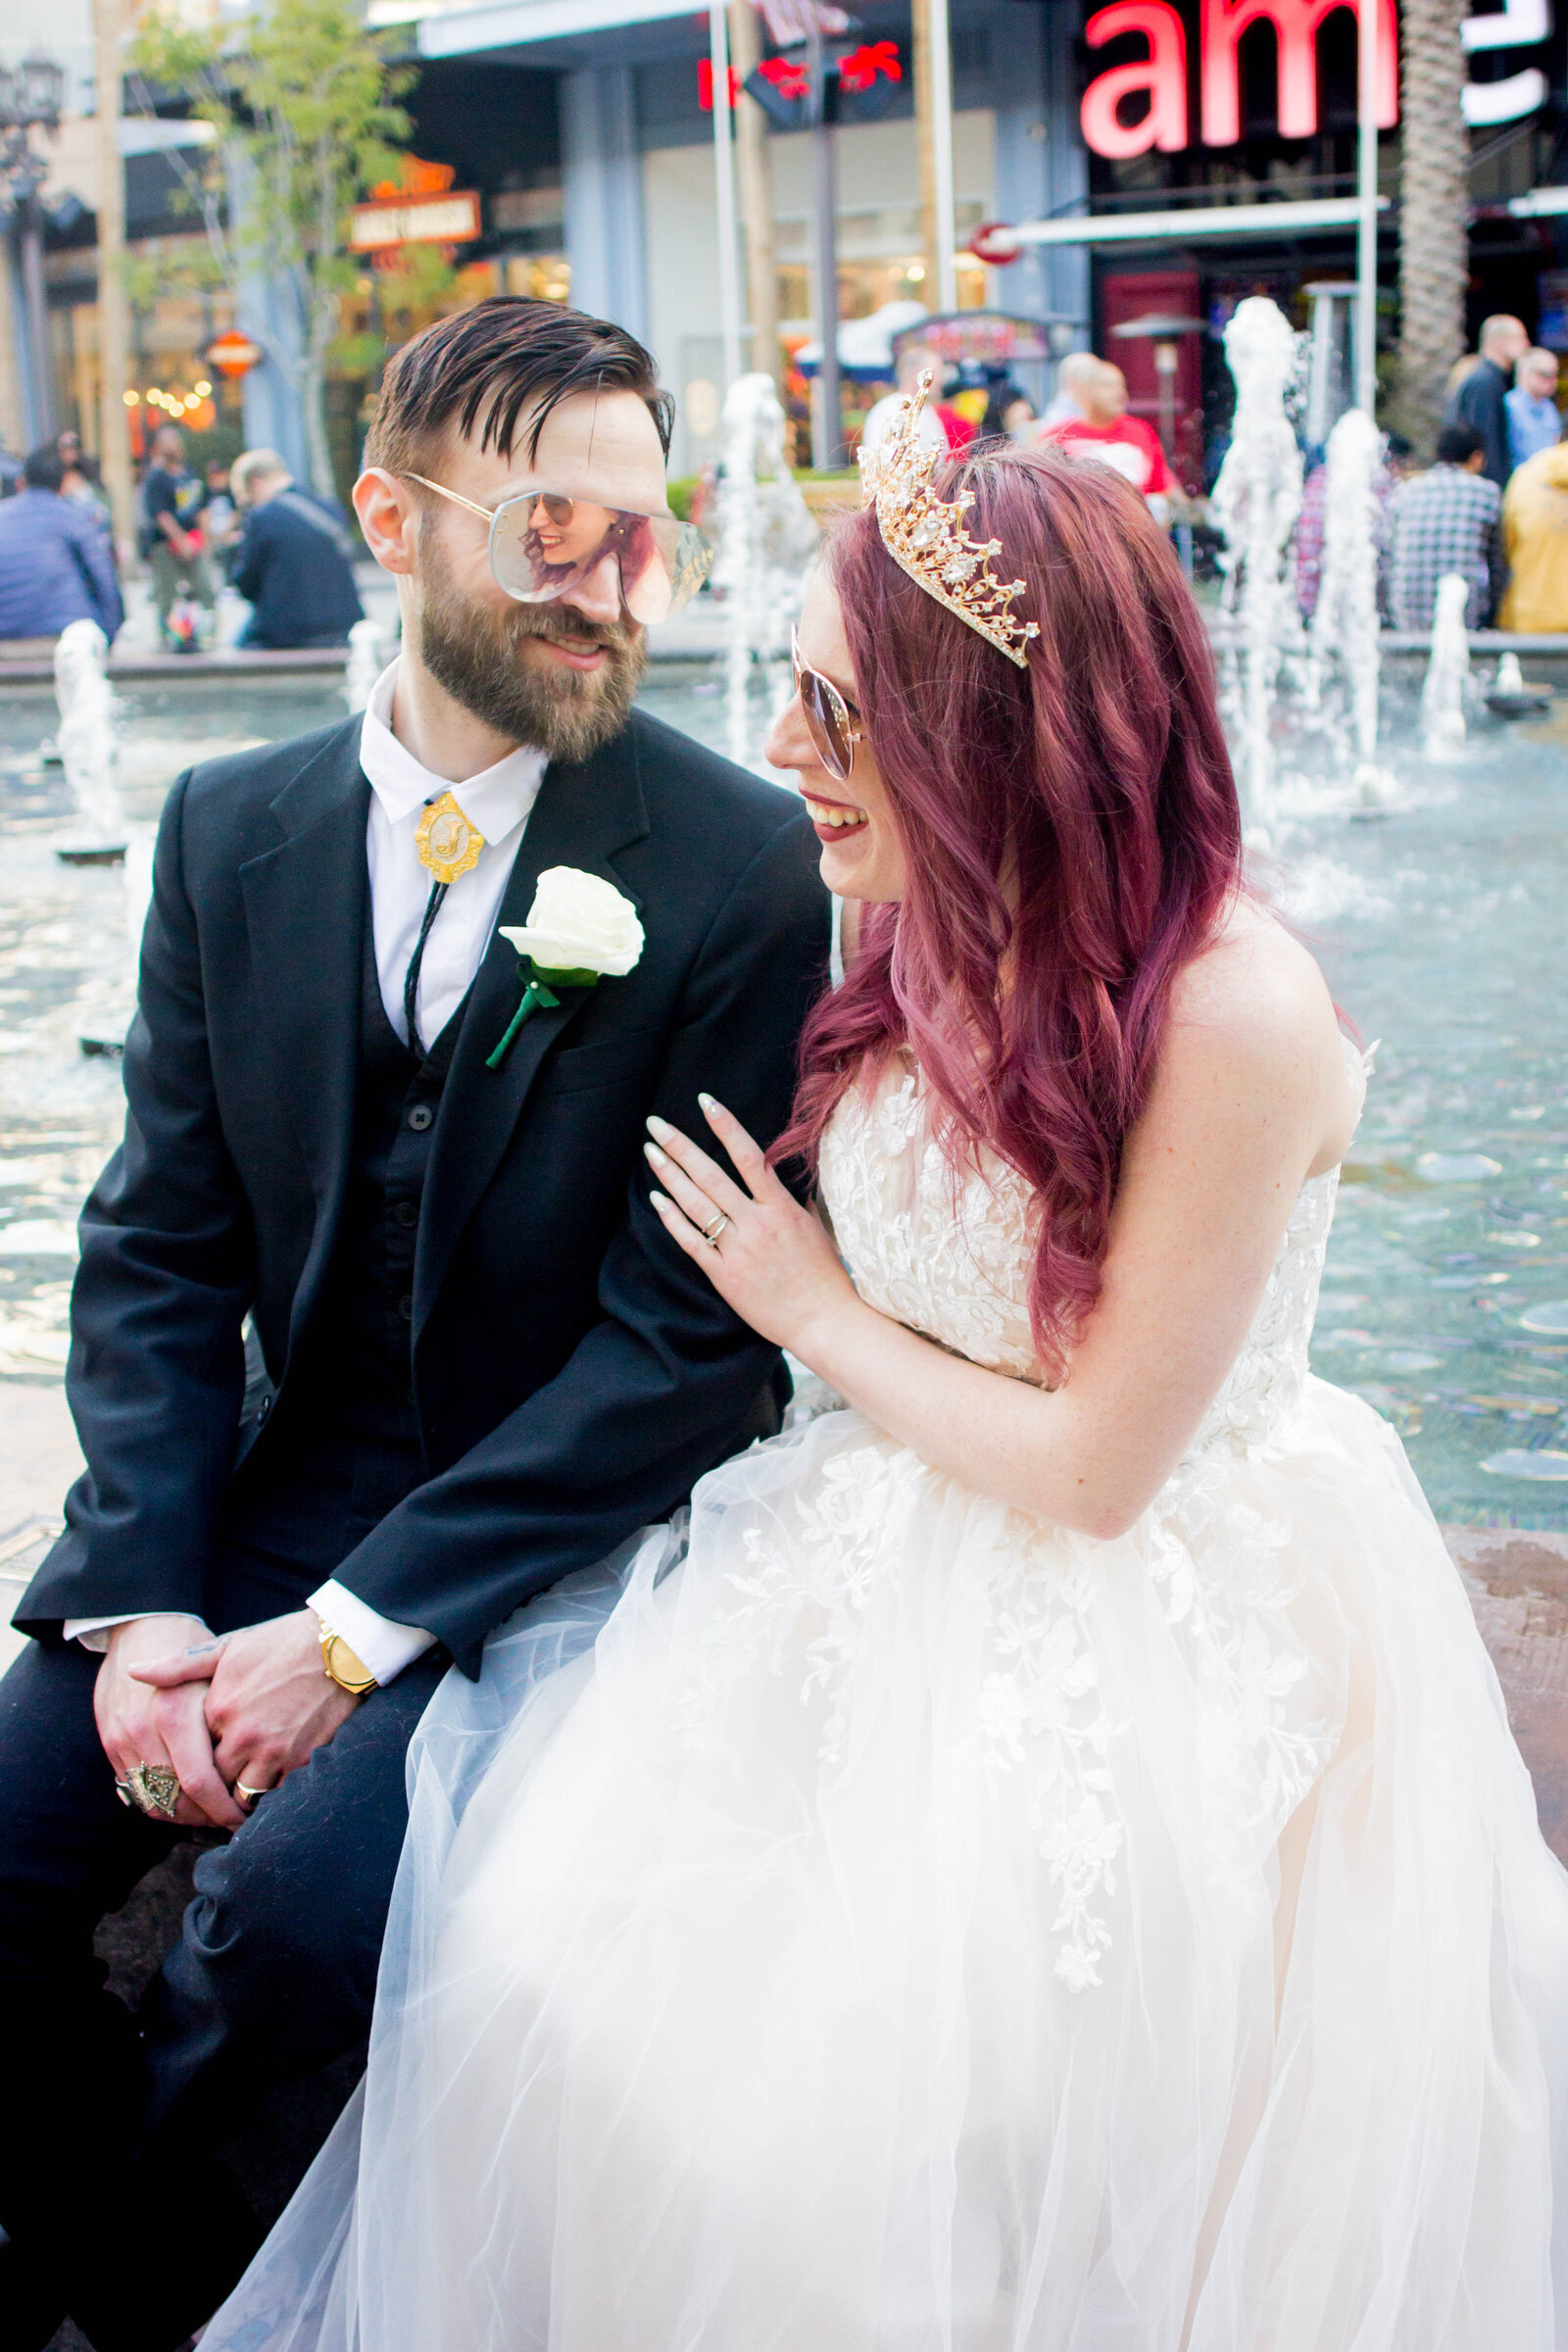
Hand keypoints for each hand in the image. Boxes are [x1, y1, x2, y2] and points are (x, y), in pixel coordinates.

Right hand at [96, 1616, 245, 1831]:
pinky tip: (184, 1801)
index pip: (200, 1782)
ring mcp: (122, 1740)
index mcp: (175, 1714)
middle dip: (208, 1817)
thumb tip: (256, 1758)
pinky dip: (159, 1803)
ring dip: (183, 1816)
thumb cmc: (189, 1646)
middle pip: (177, 1798)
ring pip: (154, 1801)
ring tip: (211, 1814)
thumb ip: (233, 1715)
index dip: (225, 1807)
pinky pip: (133, 1791)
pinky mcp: (110, 1744)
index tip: (246, 1815)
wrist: (140, 1626)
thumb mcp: (217, 1669)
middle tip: (233, 1820)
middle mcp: (144, 1730)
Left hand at [131, 1609, 361, 1800]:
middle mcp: (242, 1735)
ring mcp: (274, 1750)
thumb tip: (135, 1672)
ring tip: (240, 1794)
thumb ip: (180, 1666)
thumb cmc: (282, 1642)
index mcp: (218, 1708)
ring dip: (241, 1796)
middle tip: (214, 1790)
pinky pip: (278, 1795)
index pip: (191, 1752)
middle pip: (213, 1781)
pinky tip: (271, 1786)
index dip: (193, 1759)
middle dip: (213, 1787)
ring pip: (243, 1795)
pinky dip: (272, 1795)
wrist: (341, 1644)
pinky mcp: (303, 1759)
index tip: (197, 1761)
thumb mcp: (228, 1647)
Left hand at [644, 1095, 859, 1362]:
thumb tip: (781, 1177)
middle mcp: (757, 1224)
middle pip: (711, 1176)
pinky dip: (672, 1219)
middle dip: (680, 1146)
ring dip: (670, 1176)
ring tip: (650, 1152)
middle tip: (656, 1124)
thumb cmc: (824, 1275)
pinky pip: (691, 1242)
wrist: (823, 1321)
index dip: (725, 1126)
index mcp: (782, 1208)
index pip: (749, 1156)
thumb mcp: (817, 1227)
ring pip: (696, 1205)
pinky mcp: (724, 1275)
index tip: (705, 1102)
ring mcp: (738, 1249)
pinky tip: (655, 1199)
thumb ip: (795, 1200)